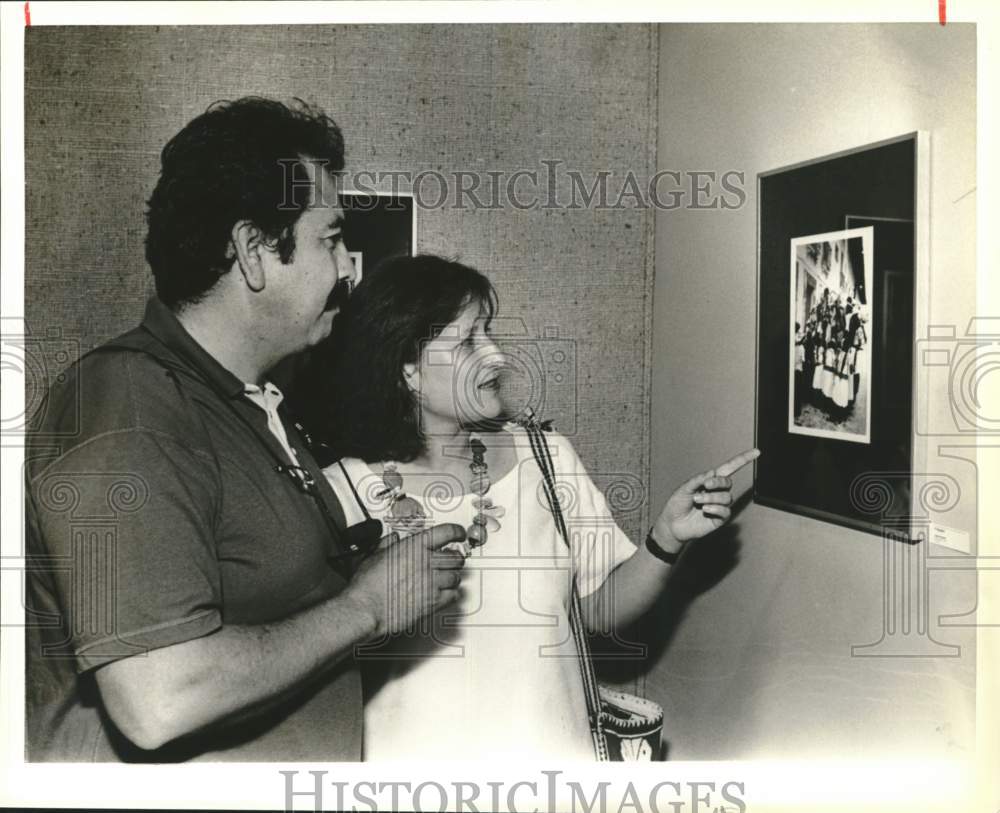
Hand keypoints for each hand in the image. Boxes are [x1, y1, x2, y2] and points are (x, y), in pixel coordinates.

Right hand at [342, 523, 466, 635]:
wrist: (366, 609)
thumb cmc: (367, 585)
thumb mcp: (374, 555)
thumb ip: (387, 544)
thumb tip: (391, 540)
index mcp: (415, 547)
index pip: (447, 532)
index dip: (456, 532)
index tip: (458, 534)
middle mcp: (428, 563)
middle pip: (456, 556)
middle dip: (454, 558)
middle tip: (449, 560)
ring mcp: (433, 583)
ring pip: (457, 577)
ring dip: (452, 577)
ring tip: (443, 579)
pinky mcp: (434, 602)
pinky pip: (454, 595)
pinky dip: (452, 594)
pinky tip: (444, 594)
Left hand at [652, 448, 759, 546]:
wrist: (672, 524)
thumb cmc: (677, 504)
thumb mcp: (684, 488)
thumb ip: (698, 480)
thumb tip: (713, 472)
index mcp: (710, 482)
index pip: (729, 468)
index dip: (743, 460)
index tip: (756, 452)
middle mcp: (717, 492)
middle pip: (728, 482)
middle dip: (718, 482)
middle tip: (705, 485)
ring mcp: (719, 506)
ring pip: (726, 497)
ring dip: (712, 497)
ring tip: (697, 501)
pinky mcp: (720, 519)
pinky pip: (725, 511)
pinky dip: (715, 508)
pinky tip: (705, 509)